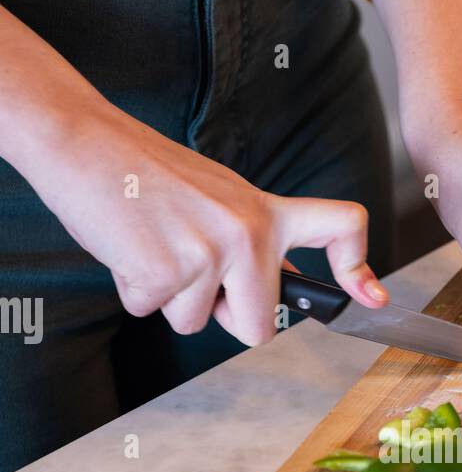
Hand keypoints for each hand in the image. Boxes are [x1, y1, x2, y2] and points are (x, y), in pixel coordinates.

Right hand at [18, 99, 386, 345]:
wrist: (84, 142)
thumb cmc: (143, 174)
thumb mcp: (216, 197)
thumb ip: (248, 239)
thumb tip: (270, 293)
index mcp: (266, 212)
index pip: (343, 226)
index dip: (358, 269)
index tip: (368, 298)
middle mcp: (248, 233)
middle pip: (259, 329)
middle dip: (224, 319)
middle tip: (191, 274)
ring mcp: (209, 254)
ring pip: (195, 324)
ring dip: (168, 298)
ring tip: (153, 244)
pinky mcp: (166, 271)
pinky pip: (153, 311)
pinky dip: (134, 290)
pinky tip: (128, 247)